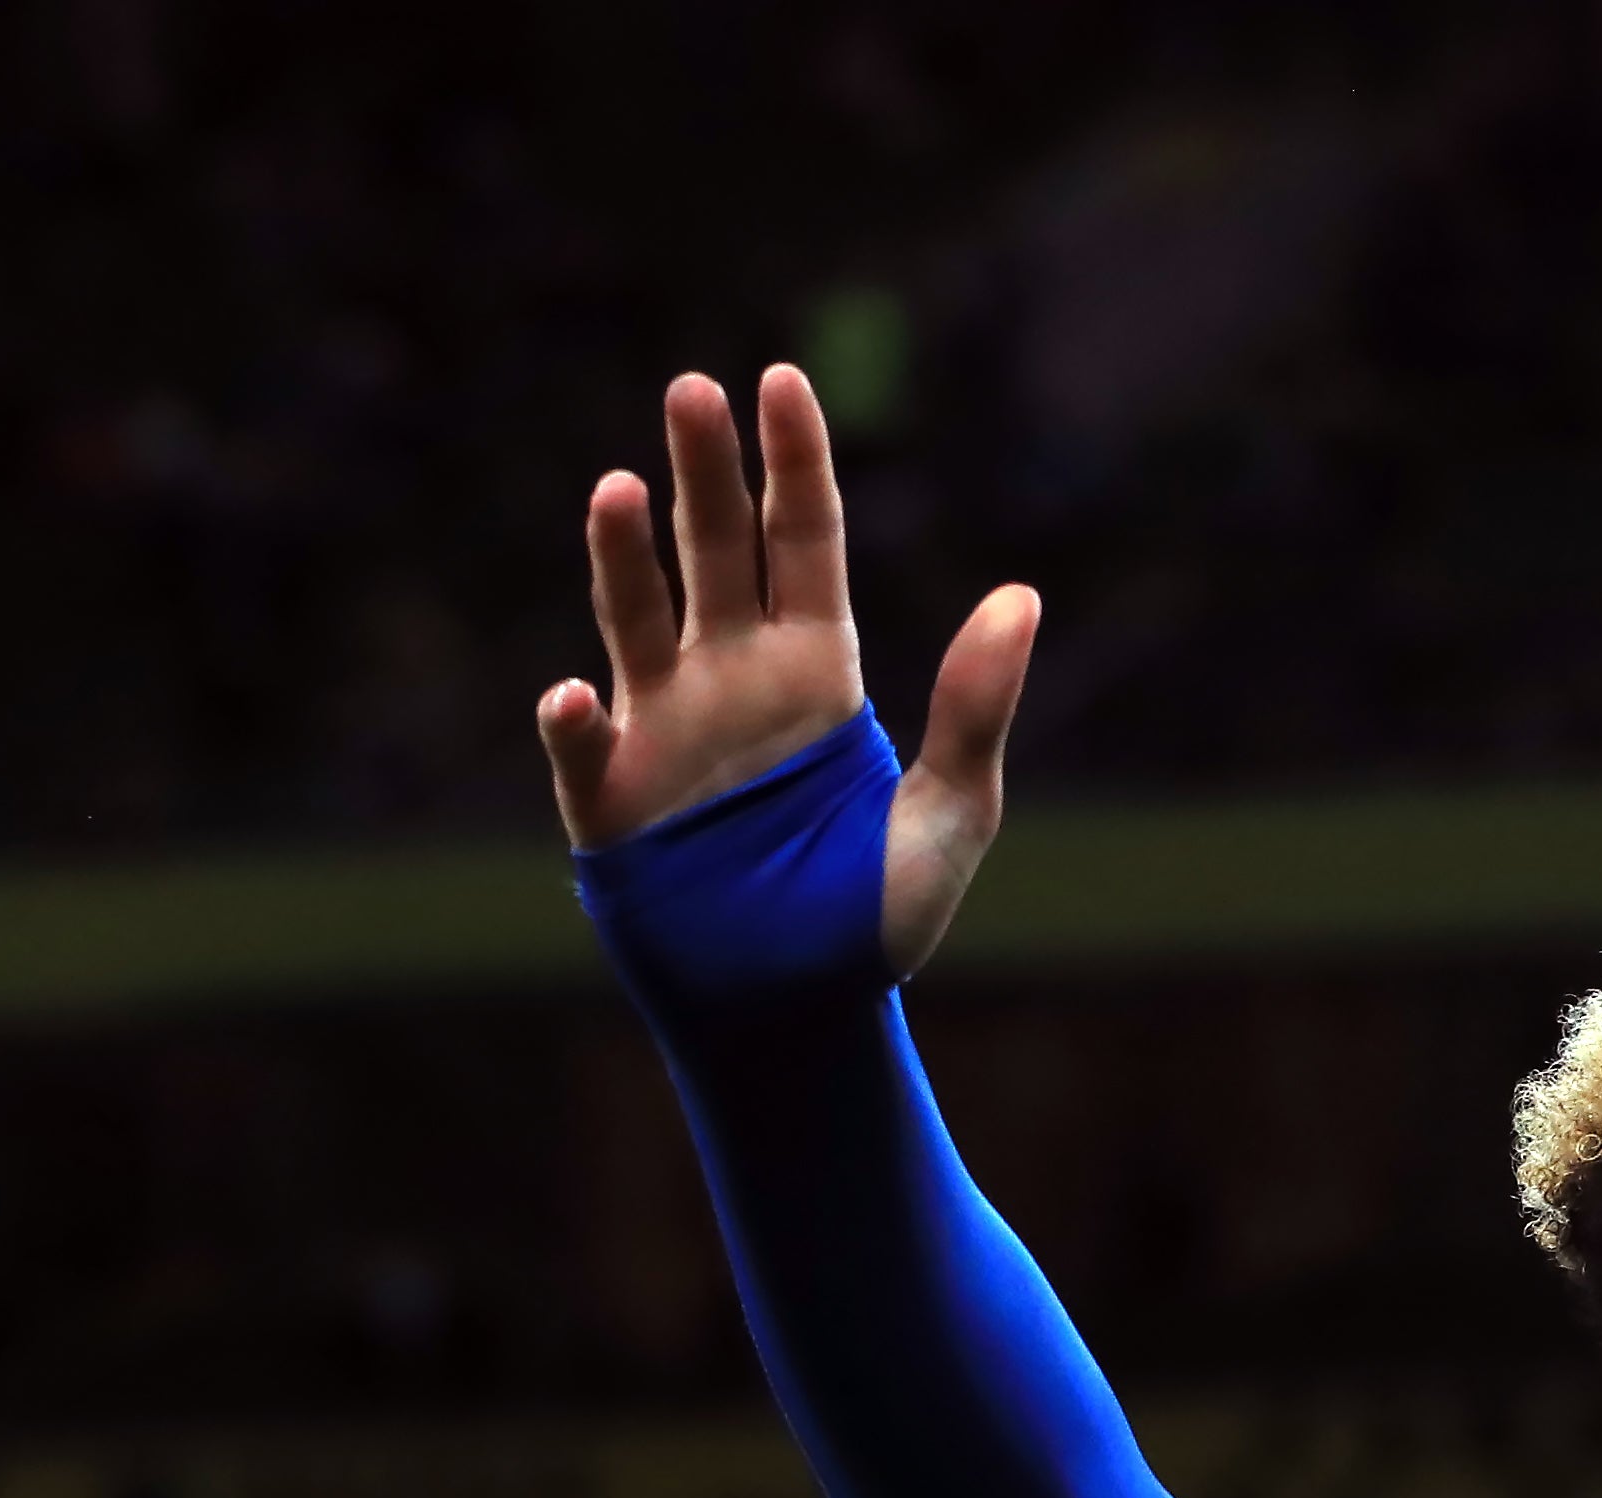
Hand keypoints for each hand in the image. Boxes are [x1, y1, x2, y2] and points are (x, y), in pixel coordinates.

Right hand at [536, 364, 1038, 976]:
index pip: (802, 542)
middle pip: (714, 551)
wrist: (804, 1014)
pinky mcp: (614, 800)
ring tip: (620, 488)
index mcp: (815, 671)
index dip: (792, 463)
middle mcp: (733, 680)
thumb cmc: (874, 919)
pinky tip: (582, 697)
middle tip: (692, 388)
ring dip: (623, 555)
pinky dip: (577, 721)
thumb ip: (975, 708)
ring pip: (635, 617)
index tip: (783, 380)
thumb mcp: (951, 814)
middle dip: (703, 470)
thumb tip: (1023, 598)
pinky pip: (585, 748)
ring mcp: (664, 731)